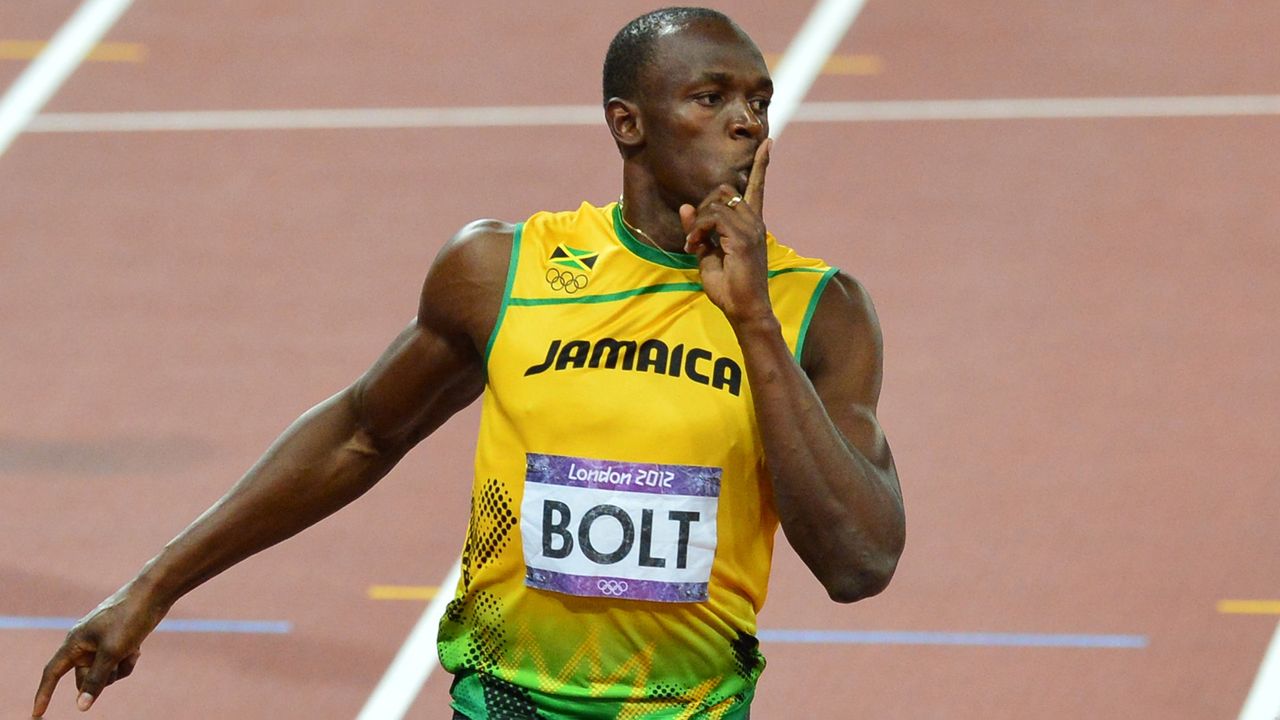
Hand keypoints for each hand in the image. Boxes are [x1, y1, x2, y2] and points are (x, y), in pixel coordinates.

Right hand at [33, 585, 165, 715]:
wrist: (153, 595)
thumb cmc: (128, 619)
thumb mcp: (112, 652)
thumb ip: (95, 680)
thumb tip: (81, 706)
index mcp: (74, 643)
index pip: (52, 673)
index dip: (44, 694)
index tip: (36, 715)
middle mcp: (84, 644)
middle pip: (84, 678)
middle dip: (102, 677)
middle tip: (117, 657)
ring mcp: (101, 644)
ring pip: (104, 674)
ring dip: (119, 669)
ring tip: (130, 649)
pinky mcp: (116, 643)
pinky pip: (117, 664)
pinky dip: (127, 661)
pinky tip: (137, 647)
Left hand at [679, 139, 774, 326]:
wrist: (745, 310)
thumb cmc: (729, 287)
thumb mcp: (707, 255)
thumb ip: (699, 231)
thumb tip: (686, 207)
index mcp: (751, 224)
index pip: (757, 187)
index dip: (762, 165)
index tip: (768, 143)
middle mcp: (755, 222)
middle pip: (724, 191)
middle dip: (703, 206)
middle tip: (695, 235)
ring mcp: (751, 229)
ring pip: (717, 202)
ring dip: (698, 222)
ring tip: (694, 245)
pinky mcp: (743, 238)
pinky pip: (714, 218)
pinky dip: (699, 230)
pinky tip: (695, 247)